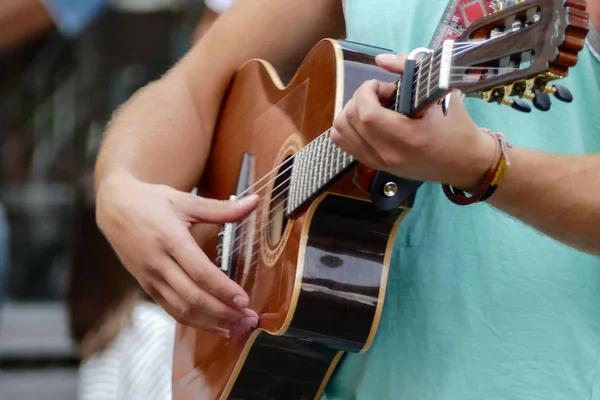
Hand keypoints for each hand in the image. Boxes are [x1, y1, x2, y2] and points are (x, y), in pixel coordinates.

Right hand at [95, 171, 259, 337]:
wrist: (114, 207)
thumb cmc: (152, 202)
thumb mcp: (186, 201)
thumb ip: (222, 208)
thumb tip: (255, 201)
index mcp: (170, 239)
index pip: (200, 272)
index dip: (223, 290)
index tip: (245, 300)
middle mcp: (158, 263)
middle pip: (193, 297)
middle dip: (224, 313)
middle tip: (250, 319)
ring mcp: (150, 278)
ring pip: (183, 310)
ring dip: (213, 322)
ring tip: (240, 326)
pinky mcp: (147, 287)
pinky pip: (173, 311)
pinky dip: (196, 323)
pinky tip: (218, 327)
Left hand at [330, 53, 496, 189]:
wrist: (464, 162)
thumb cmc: (455, 126)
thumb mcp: (440, 91)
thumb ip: (410, 69)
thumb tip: (380, 59)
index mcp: (408, 137)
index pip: (366, 113)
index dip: (367, 91)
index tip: (384, 86)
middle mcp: (389, 154)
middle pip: (350, 119)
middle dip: (361, 98)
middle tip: (382, 96)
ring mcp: (379, 163)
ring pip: (341, 131)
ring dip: (352, 111)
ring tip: (374, 108)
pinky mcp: (374, 166)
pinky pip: (344, 143)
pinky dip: (350, 126)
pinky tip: (369, 121)